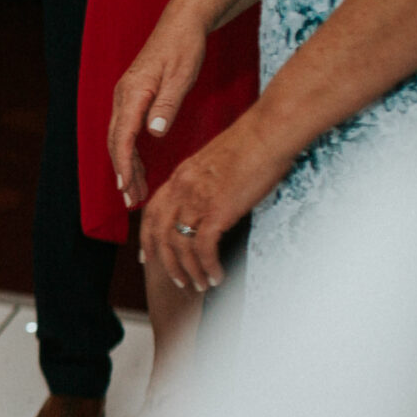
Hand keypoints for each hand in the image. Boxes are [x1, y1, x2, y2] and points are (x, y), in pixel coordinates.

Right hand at [109, 8, 211, 207]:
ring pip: (119, 139)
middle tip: (131, 201)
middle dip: (122, 173)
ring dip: (126, 166)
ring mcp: (126, 97)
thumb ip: (167, 105)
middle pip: (116, 142)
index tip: (125, 188)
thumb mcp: (182, 75)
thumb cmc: (184, 47)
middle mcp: (123, 96)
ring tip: (134, 193)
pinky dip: (131, 153)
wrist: (181, 23)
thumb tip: (154, 132)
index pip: (122, 136)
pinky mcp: (133, 98)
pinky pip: (126, 131)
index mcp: (133, 92)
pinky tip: (138, 169)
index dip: (123, 164)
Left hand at [137, 120, 287, 292]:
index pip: (152, 213)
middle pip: (160, 235)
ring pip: (180, 247)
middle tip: (177, 281)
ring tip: (200, 285)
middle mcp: (181, 189)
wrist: (268, 132)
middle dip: (166, 263)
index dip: (148, 238)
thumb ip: (205, 183)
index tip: (148, 258)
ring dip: (189, 271)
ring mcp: (196, 200)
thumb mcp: (215, 162)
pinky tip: (217, 277)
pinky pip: (203, 248)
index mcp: (180, 176)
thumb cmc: (253, 143)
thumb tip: (211, 201)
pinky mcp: (216, 211)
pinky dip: (208, 267)